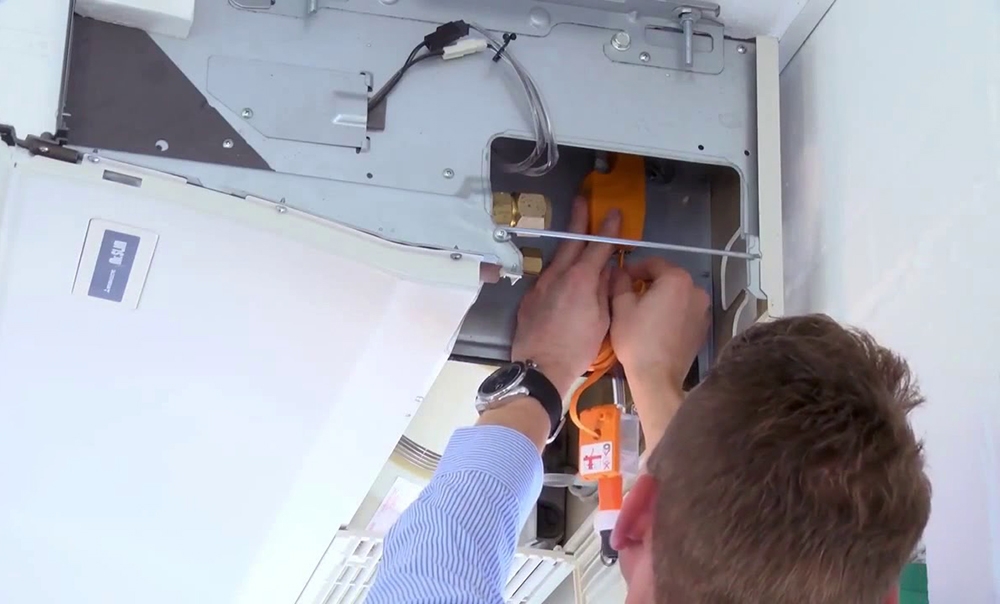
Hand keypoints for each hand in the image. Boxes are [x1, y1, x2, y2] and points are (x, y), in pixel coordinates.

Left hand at [511, 197, 620, 396]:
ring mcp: (540, 285)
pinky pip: (547, 279)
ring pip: (557, 260)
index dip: (608, 230)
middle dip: (578, 221)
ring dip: (567, 247)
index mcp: (581, 279)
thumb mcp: (602, 320)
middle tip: (582, 200)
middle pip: (571, 242)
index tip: (613, 213)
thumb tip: (608, 272)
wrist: (540, 367)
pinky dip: (557, 272)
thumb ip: (605, 291)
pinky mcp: (529, 298)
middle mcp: (558, 275)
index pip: (598, 247)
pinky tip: (562, 277)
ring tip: (574, 237)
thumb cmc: (577, 347)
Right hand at [610, 258, 709, 409]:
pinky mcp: (703, 328)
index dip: (634, 268)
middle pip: (668, 278)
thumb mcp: (621, 307)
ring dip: (661, 298)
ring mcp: (703, 310)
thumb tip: (619, 271)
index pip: (653, 263)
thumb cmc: (637, 340)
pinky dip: (672, 312)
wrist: (658, 378)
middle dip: (649, 283)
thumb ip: (620, 282)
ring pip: (677, 295)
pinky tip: (657, 326)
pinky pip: (685, 311)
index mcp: (676, 279)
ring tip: (643, 312)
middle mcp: (696, 290)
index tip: (621, 279)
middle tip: (629, 295)